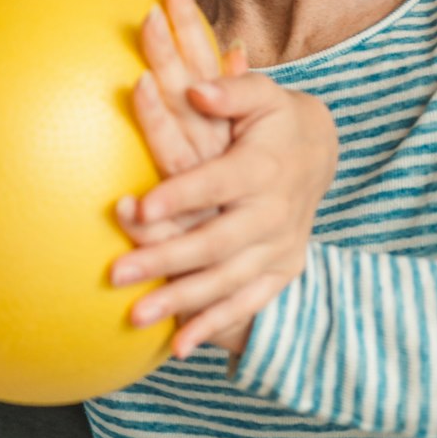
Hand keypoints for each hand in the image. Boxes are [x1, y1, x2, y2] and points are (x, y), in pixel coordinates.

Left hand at [114, 0, 336, 360]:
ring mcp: (278, 248)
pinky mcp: (280, 272)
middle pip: (215, 243)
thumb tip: (198, 90)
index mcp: (262, 168)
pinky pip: (247, 305)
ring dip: (180, 302)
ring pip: (226, 282)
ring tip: (134, 317)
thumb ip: (231, 90)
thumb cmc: (275, 119)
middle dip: (165, 261)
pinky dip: (214, 326)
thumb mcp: (262, 94)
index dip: (181, 195)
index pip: (217, 184)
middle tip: (116, 275)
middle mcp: (273, 214)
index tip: (138, 207)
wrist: (320, 153)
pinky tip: (178, 347)